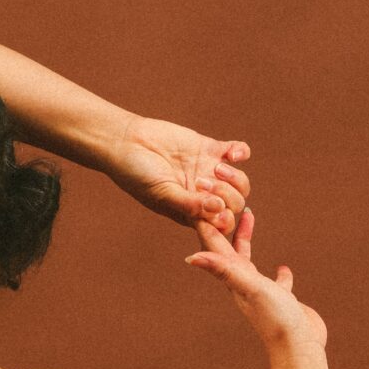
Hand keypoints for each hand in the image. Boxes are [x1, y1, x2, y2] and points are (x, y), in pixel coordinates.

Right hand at [104, 114, 251, 237]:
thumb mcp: (161, 194)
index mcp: (192, 213)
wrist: (126, 142)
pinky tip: (232, 154)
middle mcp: (204, 195)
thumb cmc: (137, 175)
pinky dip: (241, 152)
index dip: (223, 220)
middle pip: (234, 204)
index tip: (212, 210)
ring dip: (234, 177)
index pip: (221, 225)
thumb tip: (218, 209)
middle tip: (200, 182)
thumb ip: (189, 204)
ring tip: (214, 168)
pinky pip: (237, 153)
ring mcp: (209, 172)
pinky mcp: (209, 149)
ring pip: (240, 182)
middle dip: (226, 196)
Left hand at [184, 207, 327, 349]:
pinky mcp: (282, 301)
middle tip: (224, 199)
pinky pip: (277, 283)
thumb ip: (223, 269)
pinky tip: (284, 268)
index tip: (200, 196)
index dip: (208, 222)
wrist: (298, 348)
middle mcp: (244, 284)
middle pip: (229, 248)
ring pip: (249, 262)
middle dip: (225, 224)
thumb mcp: (249, 287)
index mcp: (234, 278)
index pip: (215, 246)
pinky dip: (279, 274)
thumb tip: (190, 258)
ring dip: (246, 241)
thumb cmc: (275, 317)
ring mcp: (262, 293)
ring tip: (250, 221)